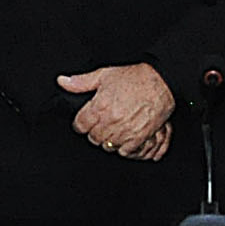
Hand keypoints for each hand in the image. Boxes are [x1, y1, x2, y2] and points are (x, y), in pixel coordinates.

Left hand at [58, 63, 174, 158]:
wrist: (161, 81)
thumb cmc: (135, 77)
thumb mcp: (104, 75)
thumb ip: (81, 82)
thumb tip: (63, 82)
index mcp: (100, 105)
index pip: (80, 125)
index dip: (81, 124)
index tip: (85, 122)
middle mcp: (111, 120)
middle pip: (93, 137)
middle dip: (94, 132)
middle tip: (101, 125)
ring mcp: (125, 130)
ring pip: (107, 145)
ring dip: (109, 140)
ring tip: (114, 130)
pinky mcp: (139, 137)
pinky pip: (125, 151)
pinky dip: (123, 147)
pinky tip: (125, 137)